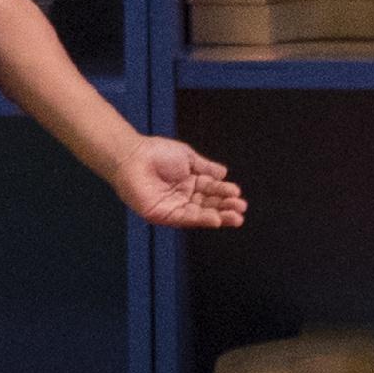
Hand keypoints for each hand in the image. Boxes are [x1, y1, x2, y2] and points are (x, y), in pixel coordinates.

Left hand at [117, 137, 244, 229]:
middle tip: (241, 208)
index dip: (225, 192)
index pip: (212, 190)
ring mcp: (173, 206)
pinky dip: (201, 219)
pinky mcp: (162, 215)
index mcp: (190, 182)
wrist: (132, 156)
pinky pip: (184, 219)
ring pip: (200, 215)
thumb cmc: (156, 153)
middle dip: (226, 207)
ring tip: (235, 216)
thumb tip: (224, 174)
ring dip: (219, 216)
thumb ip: (206, 168)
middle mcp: (183, 196)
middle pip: (209, 205)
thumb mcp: (188, 158)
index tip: (237, 193)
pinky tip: (215, 218)